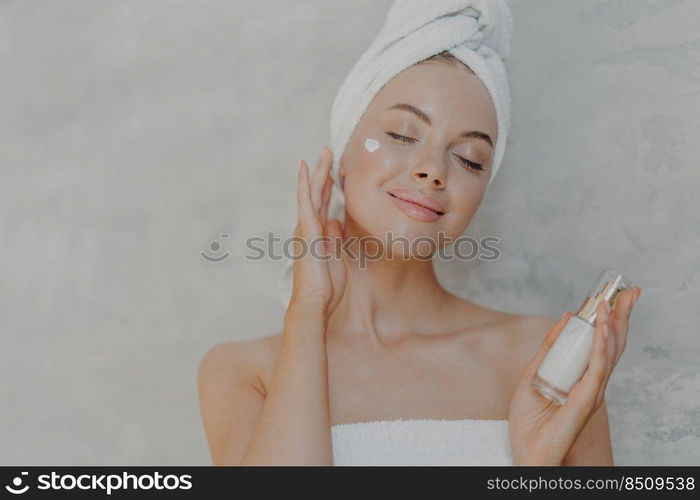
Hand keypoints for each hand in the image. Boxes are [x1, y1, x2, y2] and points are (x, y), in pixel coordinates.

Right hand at [287, 146, 346, 320]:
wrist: (314, 303)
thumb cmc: (325, 288)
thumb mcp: (336, 259)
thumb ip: (335, 239)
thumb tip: (336, 222)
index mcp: (317, 235)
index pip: (323, 204)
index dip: (328, 186)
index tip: (333, 170)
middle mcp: (308, 228)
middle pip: (317, 193)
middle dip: (322, 172)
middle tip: (328, 151)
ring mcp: (305, 228)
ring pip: (311, 192)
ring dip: (317, 171)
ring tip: (323, 152)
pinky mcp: (306, 230)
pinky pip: (305, 201)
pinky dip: (304, 183)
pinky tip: (304, 167)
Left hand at [508, 287, 641, 465]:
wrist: (525, 451)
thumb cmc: (530, 420)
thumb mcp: (533, 373)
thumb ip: (549, 349)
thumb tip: (565, 318)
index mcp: (582, 377)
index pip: (602, 343)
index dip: (611, 319)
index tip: (616, 295)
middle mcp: (592, 383)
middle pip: (613, 344)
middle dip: (622, 316)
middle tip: (631, 290)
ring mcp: (592, 391)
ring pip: (609, 353)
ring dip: (612, 324)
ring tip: (612, 301)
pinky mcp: (587, 400)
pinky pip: (597, 368)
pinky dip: (602, 346)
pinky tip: (602, 327)